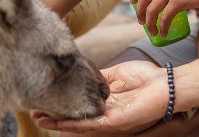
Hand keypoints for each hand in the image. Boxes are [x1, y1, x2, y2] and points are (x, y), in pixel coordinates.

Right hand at [35, 61, 167, 133]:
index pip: (78, 105)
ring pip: (77, 123)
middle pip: (74, 117)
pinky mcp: (113, 123)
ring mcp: (107, 121)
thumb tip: (82, 73)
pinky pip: (89, 124)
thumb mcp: (116, 74)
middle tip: (34, 113)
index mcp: (104, 103)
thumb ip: (98, 77)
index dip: (61, 104)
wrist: (165, 85)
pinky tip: (58, 123)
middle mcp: (103, 114)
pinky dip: (72, 124)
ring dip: (57, 122)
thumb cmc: (146, 79)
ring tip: (39, 119)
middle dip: (54, 116)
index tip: (44, 100)